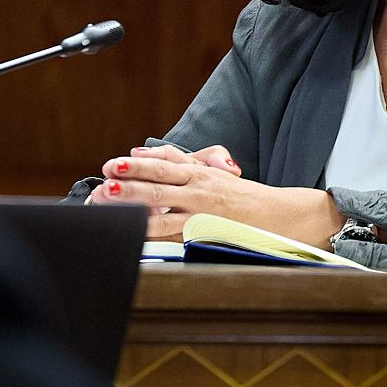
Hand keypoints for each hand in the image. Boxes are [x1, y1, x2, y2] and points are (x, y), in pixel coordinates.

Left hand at [87, 145, 343, 245]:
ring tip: (112, 205)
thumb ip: (179, 157)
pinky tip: (135, 235)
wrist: (282, 216)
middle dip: (130, 184)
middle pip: (160, 185)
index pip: (165, 164)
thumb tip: (142, 149)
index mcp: (200, 173)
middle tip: (105, 183)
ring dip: (134, 210)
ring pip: (162, 212)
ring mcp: (202, 216)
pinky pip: (174, 237)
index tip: (113, 164)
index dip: (138, 164)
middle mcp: (200, 192)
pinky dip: (153, 235)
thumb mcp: (214, 169)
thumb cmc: (242, 195)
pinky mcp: (206, 237)